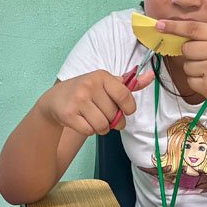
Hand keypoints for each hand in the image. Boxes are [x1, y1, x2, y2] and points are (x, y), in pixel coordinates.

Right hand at [37, 67, 154, 136]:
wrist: (54, 100)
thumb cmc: (86, 92)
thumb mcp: (105, 83)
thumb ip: (128, 83)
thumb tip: (152, 75)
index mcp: (101, 76)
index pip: (125, 96)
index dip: (128, 109)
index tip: (125, 110)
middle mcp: (89, 85)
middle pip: (113, 115)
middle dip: (112, 121)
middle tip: (103, 115)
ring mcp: (77, 100)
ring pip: (102, 126)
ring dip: (101, 128)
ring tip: (93, 119)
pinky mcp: (68, 114)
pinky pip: (89, 131)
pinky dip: (89, 131)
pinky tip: (83, 122)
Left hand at [155, 19, 206, 111]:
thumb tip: (178, 37)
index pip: (193, 28)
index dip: (174, 27)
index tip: (159, 25)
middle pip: (187, 48)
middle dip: (191, 54)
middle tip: (206, 60)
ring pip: (186, 66)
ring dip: (194, 70)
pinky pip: (190, 80)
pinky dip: (197, 82)